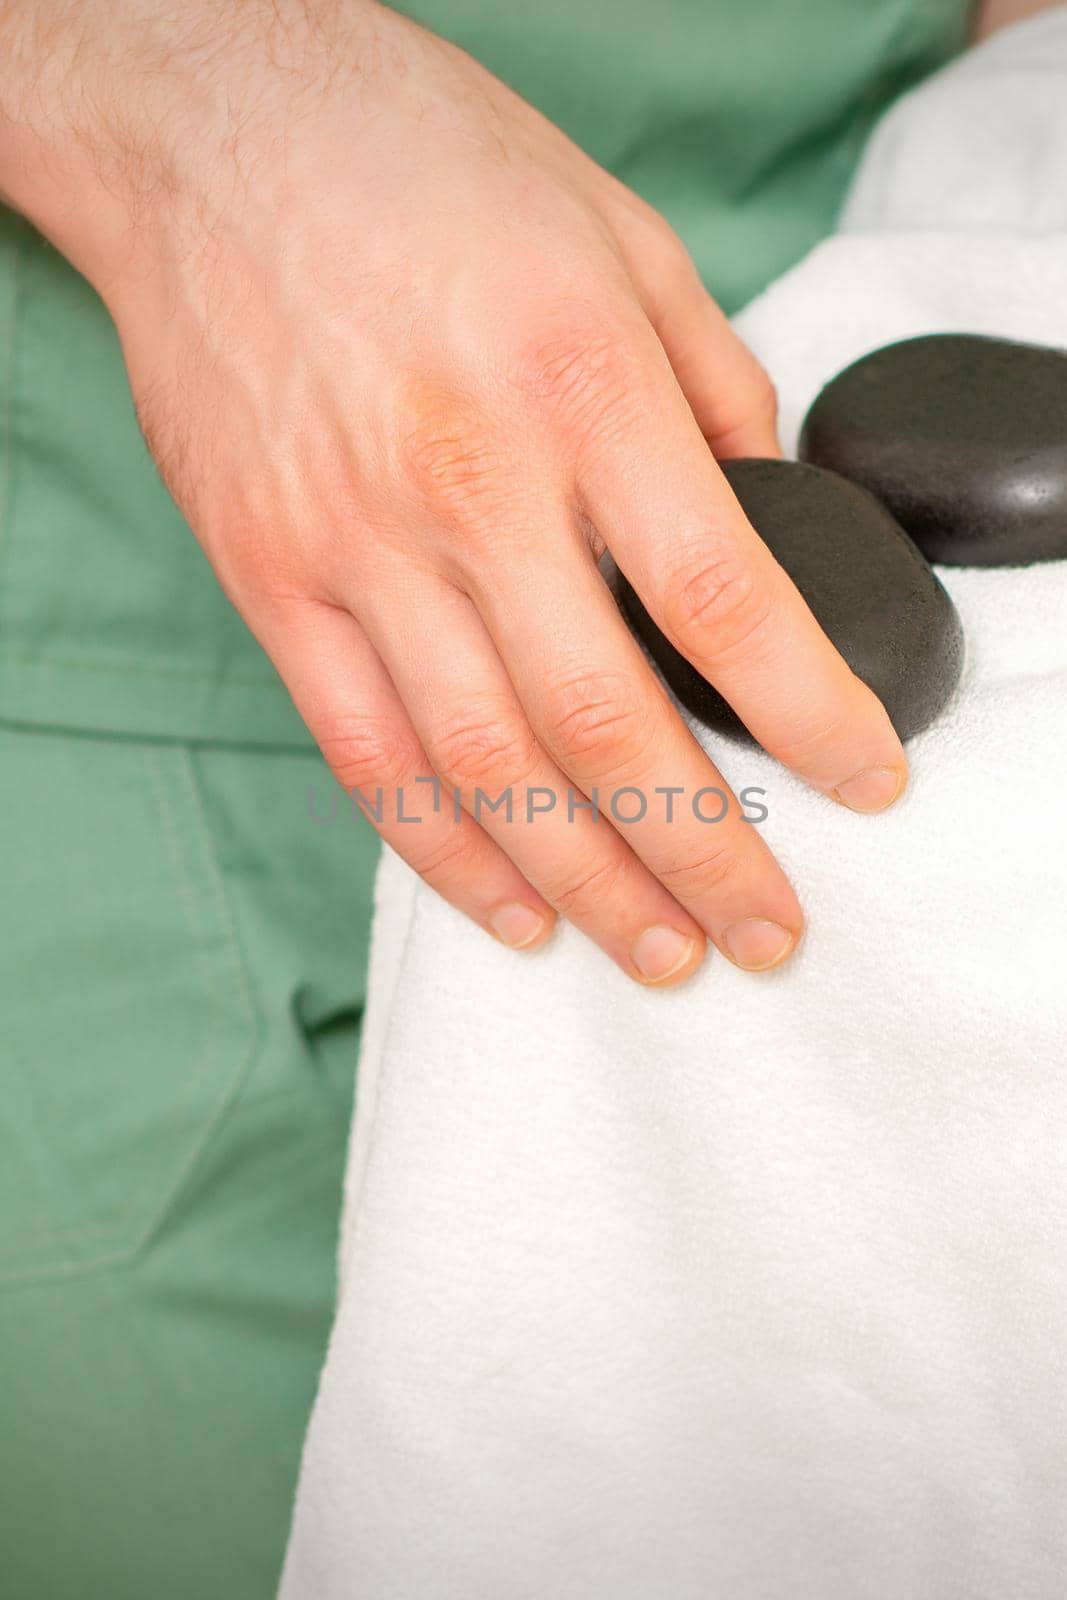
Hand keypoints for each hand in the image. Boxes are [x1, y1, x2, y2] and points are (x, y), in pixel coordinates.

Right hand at [1, 0, 906, 984]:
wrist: (210, 129)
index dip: (808, 717)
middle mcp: (468, 484)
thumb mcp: (619, 238)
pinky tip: (509, 913)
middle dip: (705, 854)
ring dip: (584, 884)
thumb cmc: (423, 165)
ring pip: (485, 768)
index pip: (724, 601)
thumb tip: (762, 522)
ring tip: (658, 953)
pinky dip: (443, 854)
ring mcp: (357, 547)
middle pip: (609, 725)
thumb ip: (710, 391)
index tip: (864, 785)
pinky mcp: (272, 581)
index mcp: (579, 388)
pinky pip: (364, 756)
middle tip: (764, 932)